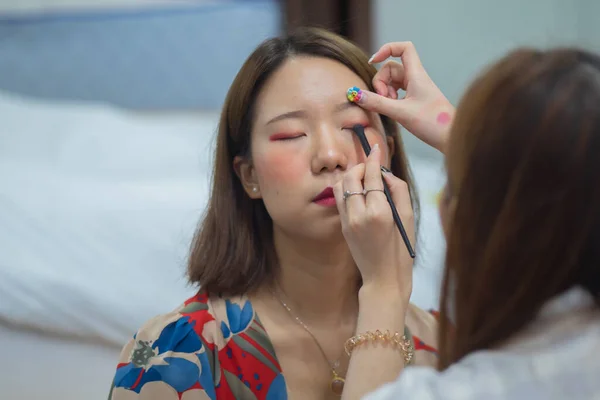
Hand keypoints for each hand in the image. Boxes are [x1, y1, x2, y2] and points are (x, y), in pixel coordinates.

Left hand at [333, 144, 413, 299]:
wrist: (383, 277)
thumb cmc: (402, 249)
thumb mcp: (408, 217)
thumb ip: (399, 190)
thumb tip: (386, 174)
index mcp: (379, 212)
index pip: (373, 177)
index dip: (374, 159)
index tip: (376, 147)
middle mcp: (358, 214)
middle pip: (352, 177)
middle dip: (360, 166)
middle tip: (371, 166)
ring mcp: (347, 221)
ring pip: (341, 186)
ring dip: (351, 176)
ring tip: (364, 178)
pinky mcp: (341, 226)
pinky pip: (340, 199)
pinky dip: (347, 189)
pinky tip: (358, 191)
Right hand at [353, 41, 454, 152]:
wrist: (451, 138)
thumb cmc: (433, 123)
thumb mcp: (401, 113)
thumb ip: (377, 103)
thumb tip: (356, 95)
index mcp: (416, 75)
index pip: (404, 48)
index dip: (387, 49)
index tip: (373, 62)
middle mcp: (416, 78)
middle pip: (391, 68)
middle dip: (381, 82)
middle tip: (384, 99)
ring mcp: (415, 89)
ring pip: (392, 81)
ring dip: (384, 92)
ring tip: (390, 107)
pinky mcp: (415, 100)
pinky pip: (396, 92)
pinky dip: (390, 99)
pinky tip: (393, 110)